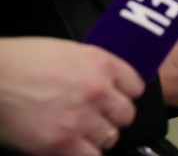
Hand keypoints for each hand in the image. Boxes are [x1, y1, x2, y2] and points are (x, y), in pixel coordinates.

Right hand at [0, 37, 142, 155]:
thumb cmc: (20, 62)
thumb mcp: (67, 52)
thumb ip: (93, 68)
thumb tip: (108, 83)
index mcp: (100, 64)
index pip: (137, 86)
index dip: (124, 95)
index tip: (116, 99)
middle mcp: (96, 90)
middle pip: (126, 114)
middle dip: (111, 117)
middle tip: (95, 118)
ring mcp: (80, 118)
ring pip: (110, 138)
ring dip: (95, 137)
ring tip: (77, 132)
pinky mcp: (60, 143)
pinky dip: (82, 153)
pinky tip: (70, 146)